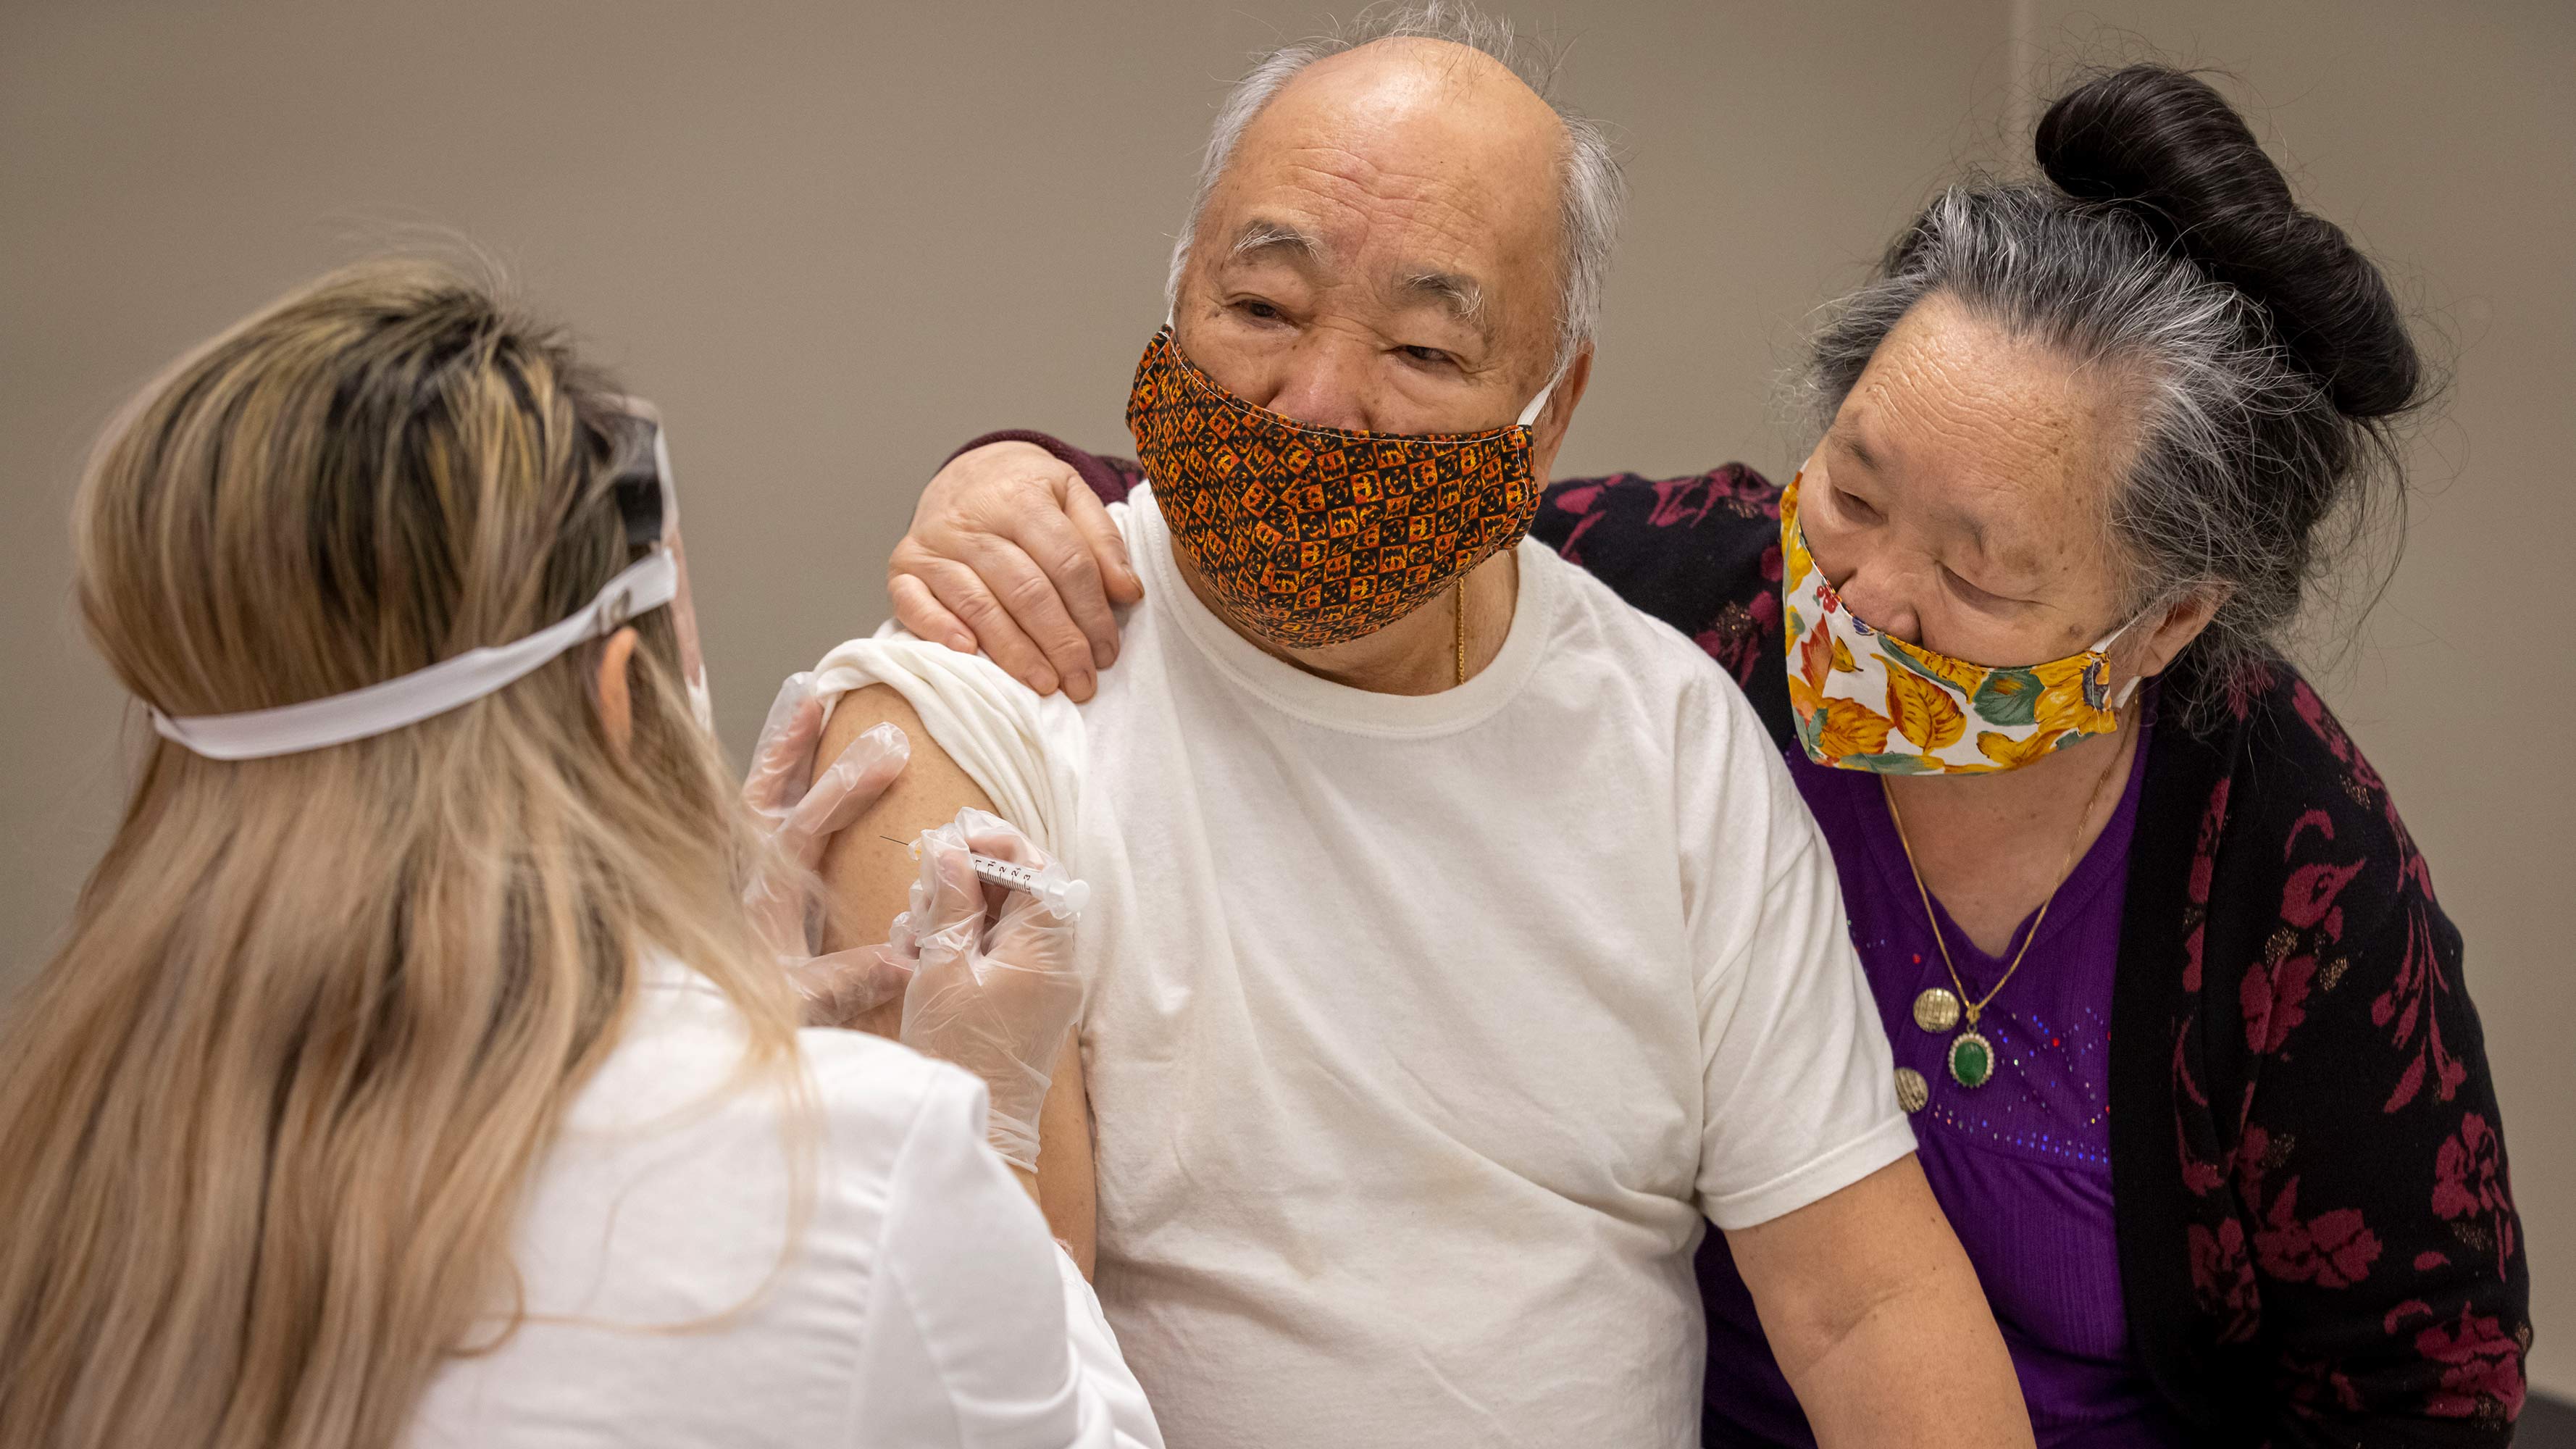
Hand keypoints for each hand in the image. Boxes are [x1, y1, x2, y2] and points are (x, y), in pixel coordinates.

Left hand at [744, 672, 914, 1026]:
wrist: (679, 1046)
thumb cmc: (738, 1023)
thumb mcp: (797, 1008)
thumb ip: (846, 980)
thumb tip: (907, 958)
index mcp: (761, 897)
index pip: (804, 826)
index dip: (844, 787)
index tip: (889, 755)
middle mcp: (741, 875)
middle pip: (766, 793)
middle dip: (800, 746)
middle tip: (831, 699)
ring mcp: (734, 874)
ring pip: (752, 796)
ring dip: (780, 751)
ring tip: (804, 702)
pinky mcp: (733, 882)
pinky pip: (748, 815)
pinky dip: (770, 780)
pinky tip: (789, 762)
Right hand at [887, 441, 1142, 701]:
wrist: (964, 472)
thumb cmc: (1025, 492)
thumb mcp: (1071, 494)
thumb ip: (1102, 539)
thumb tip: (1128, 592)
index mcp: (1022, 497)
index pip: (1068, 563)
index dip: (1093, 613)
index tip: (1109, 653)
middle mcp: (973, 520)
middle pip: (1026, 590)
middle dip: (1060, 643)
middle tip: (1082, 682)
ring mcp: (933, 544)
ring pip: (979, 604)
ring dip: (1014, 652)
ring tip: (1045, 684)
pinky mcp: (902, 565)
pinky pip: (914, 602)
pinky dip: (939, 629)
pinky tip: (969, 654)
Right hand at [891, 808, 1087, 1171]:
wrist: (978, 1126)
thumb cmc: (958, 1052)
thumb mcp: (942, 968)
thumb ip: (951, 903)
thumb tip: (951, 849)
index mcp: (1047, 949)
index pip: (1037, 870)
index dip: (997, 843)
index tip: (953, 837)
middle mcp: (1058, 961)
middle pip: (1024, 890)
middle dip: (971, 878)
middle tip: (924, 885)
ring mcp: (1046, 981)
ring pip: (1008, 918)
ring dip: (962, 909)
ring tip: (916, 925)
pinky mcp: (1028, 999)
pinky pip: (1003, 950)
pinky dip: (967, 940)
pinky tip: (923, 949)